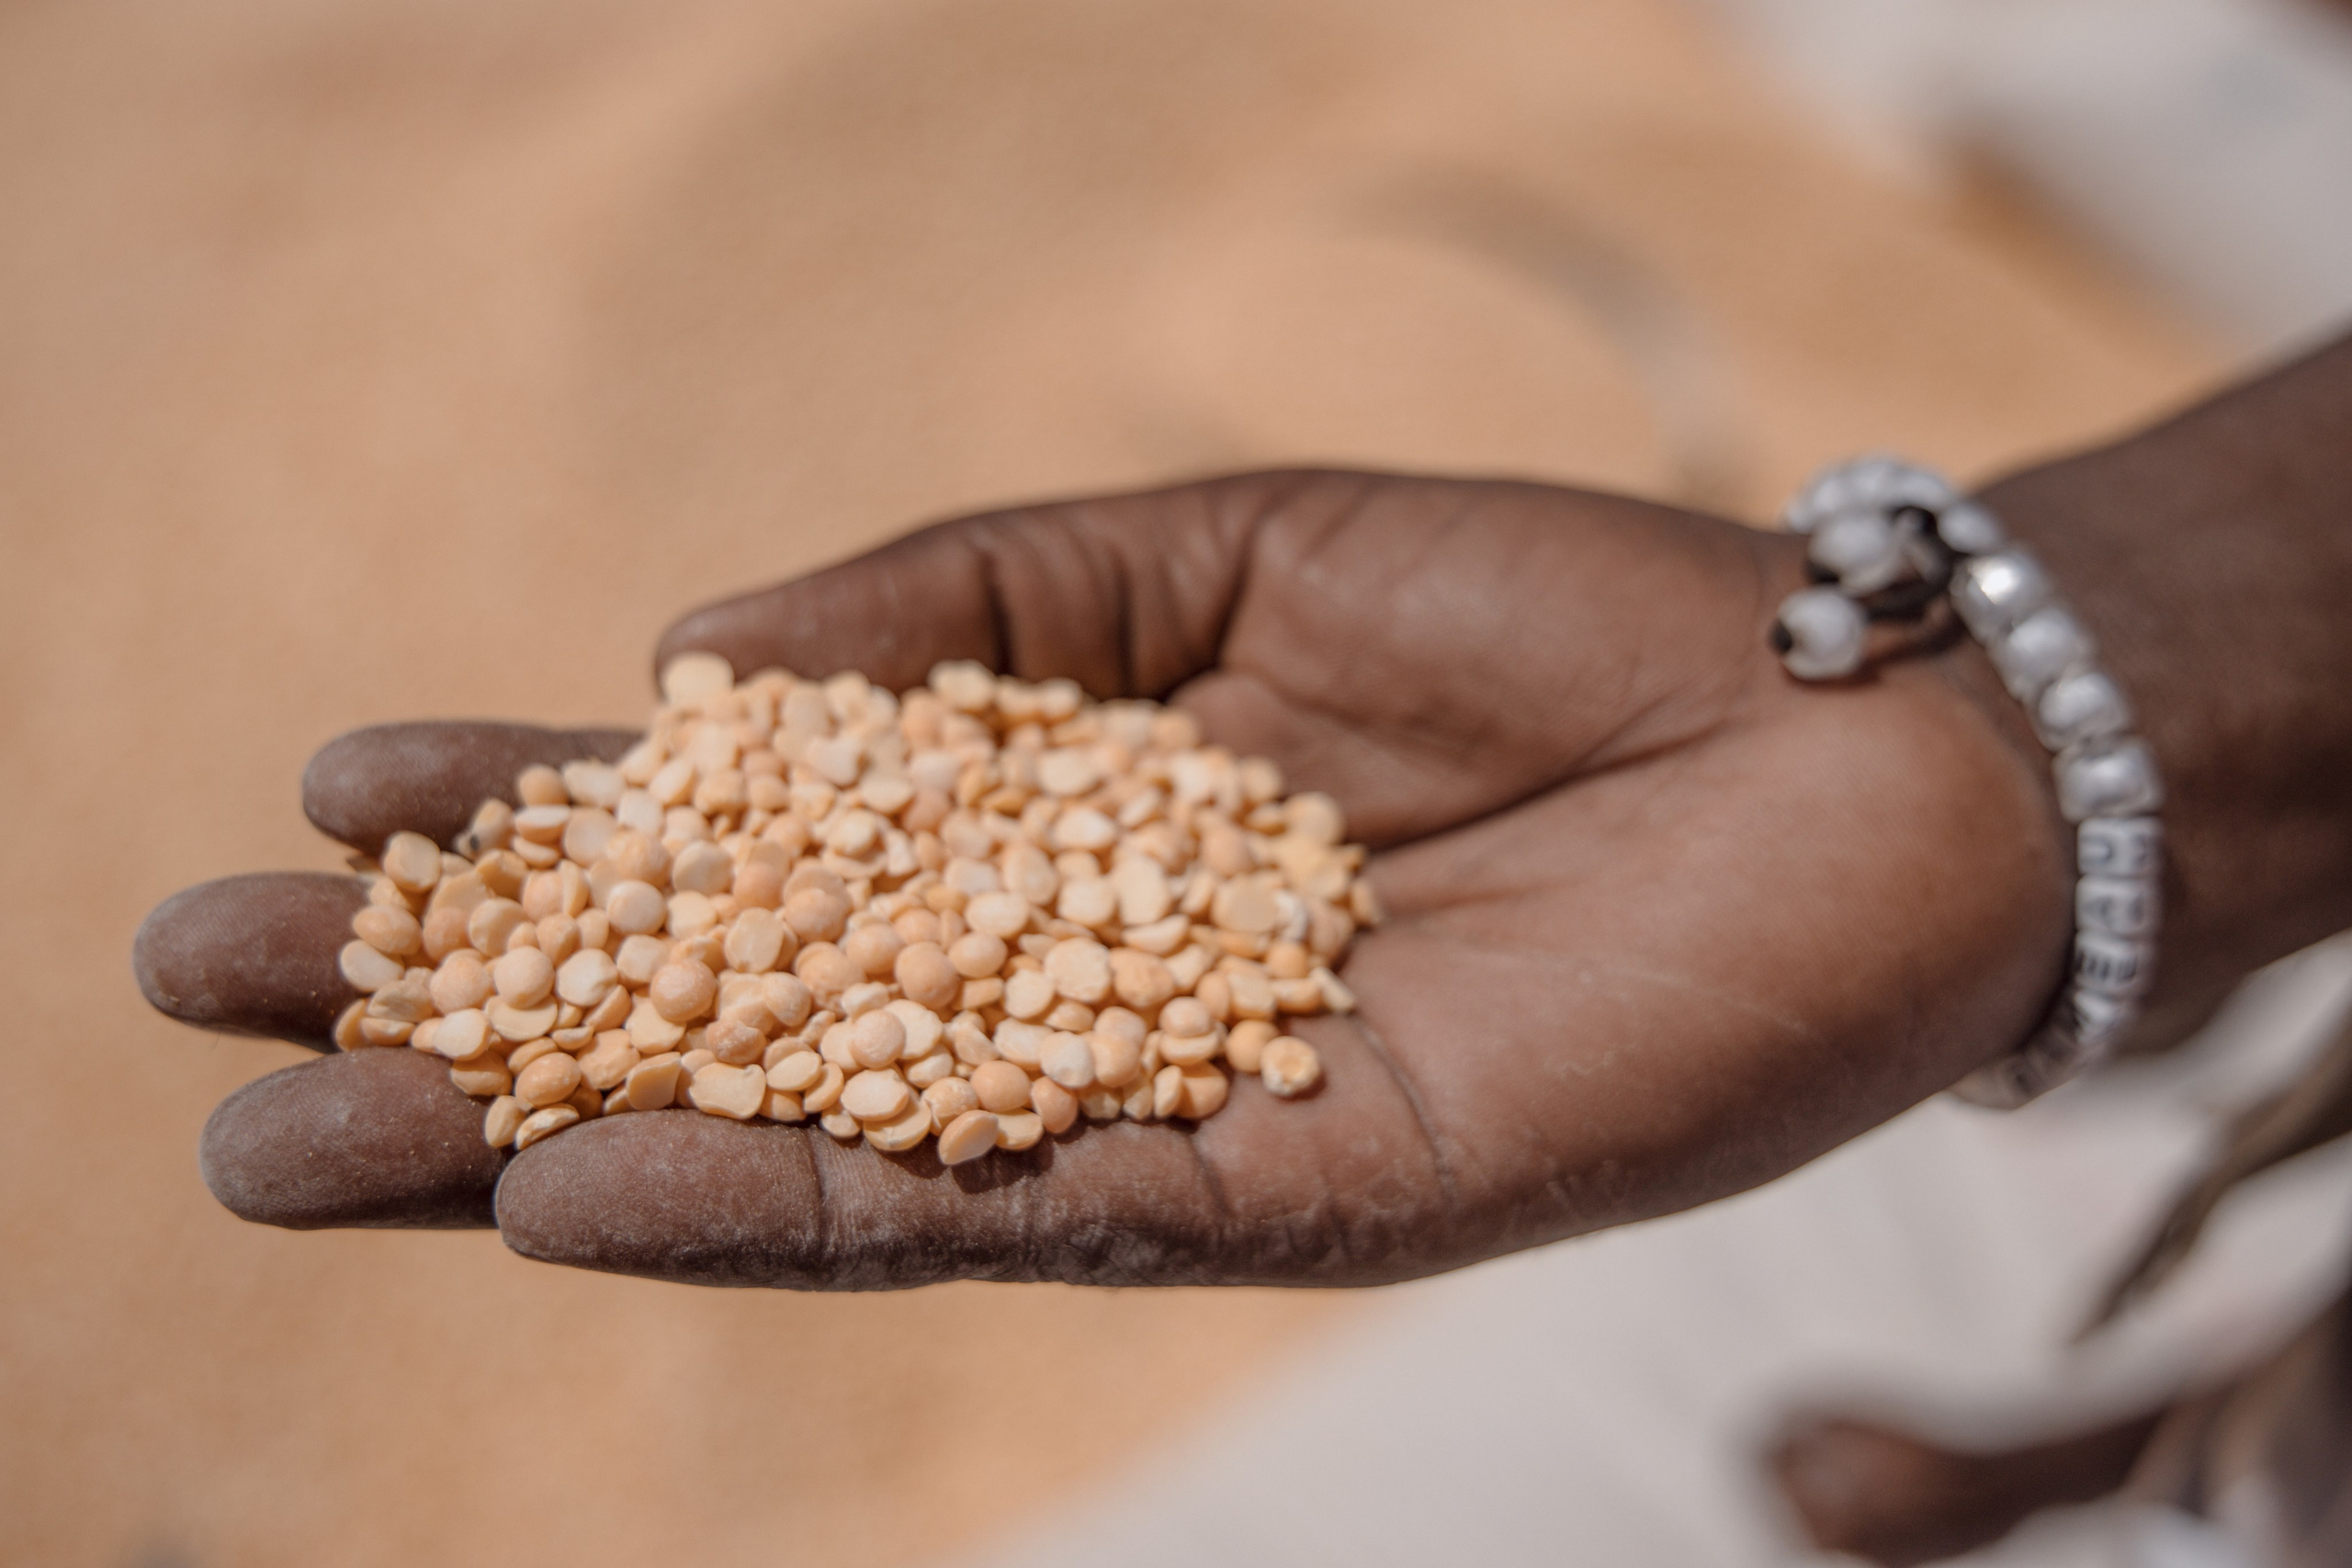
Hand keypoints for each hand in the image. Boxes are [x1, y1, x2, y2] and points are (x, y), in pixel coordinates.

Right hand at [136, 471, 2072, 1286]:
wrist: (1851, 726)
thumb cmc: (1561, 613)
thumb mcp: (1212, 542)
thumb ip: (962, 597)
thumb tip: (688, 663)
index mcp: (1051, 831)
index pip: (745, 850)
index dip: (539, 831)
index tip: (332, 803)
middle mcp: (1070, 991)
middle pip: (729, 1017)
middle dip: (470, 1012)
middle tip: (206, 1006)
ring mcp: (1160, 1110)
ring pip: (811, 1146)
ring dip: (548, 1142)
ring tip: (304, 1143)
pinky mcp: (1285, 1197)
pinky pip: (1003, 1209)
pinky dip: (787, 1203)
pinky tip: (583, 1186)